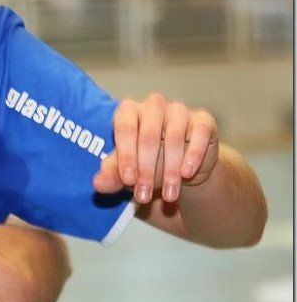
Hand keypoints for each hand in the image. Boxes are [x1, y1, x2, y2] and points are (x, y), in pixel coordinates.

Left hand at [92, 93, 218, 203]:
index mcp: (129, 110)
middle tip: (143, 196)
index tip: (128, 181)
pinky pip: (199, 133)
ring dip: (170, 170)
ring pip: (174, 137)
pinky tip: (187, 174)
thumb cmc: (147, 164)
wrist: (182, 170)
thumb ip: (113, 175)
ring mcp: (179, 110)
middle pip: (148, 135)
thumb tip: (98, 183)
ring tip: (167, 195)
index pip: (125, 128)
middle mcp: (153, 105)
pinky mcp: (203, 120)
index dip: (126, 155)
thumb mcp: (128, 171)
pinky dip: (193, 155)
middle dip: (146, 170)